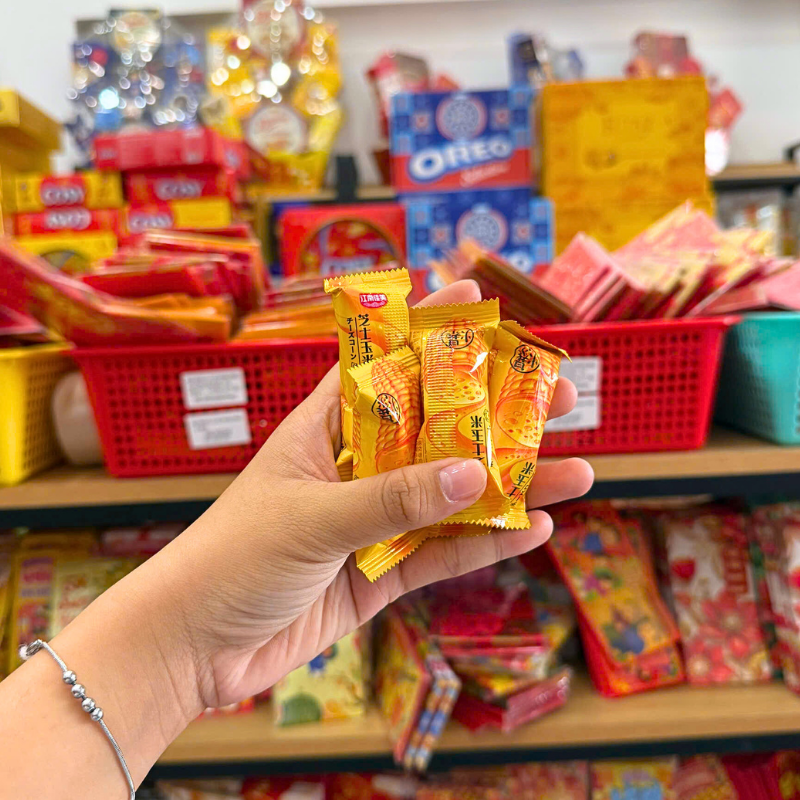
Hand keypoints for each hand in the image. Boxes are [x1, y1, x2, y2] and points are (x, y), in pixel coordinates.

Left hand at [160, 280, 593, 708]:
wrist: (192, 649)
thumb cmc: (231, 560)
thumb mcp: (311, 519)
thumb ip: (393, 498)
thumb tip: (477, 472)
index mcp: (324, 431)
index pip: (381, 364)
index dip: (427, 329)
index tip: (477, 298)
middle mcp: (354, 469)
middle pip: (438, 431)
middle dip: (497, 413)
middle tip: (560, 395)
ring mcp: (371, 522)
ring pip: (453, 496)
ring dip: (511, 485)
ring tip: (578, 472)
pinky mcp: (380, 575)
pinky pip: (443, 553)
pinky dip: (487, 542)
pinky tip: (535, 528)